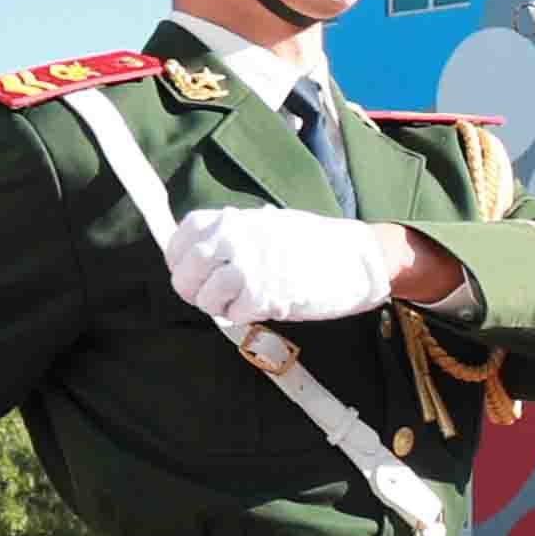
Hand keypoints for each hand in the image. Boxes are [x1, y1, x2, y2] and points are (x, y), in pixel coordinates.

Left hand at [162, 204, 416, 332]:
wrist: (355, 257)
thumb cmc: (312, 243)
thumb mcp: (265, 225)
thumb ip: (232, 236)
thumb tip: (199, 258)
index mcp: (232, 219)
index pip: (182, 238)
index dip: (179, 260)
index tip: (189, 271)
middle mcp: (233, 239)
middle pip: (186, 273)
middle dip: (194, 290)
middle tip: (213, 296)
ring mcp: (247, 267)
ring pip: (205, 297)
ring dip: (217, 306)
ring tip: (238, 302)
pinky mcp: (263, 296)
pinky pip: (233, 314)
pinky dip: (242, 316)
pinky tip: (259, 307)